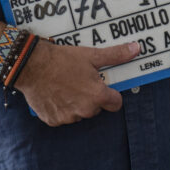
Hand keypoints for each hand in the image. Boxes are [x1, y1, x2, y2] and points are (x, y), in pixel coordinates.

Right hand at [14, 40, 139, 126]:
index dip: (111, 94)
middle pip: (96, 107)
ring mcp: (68, 117)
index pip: (115, 103)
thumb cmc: (63, 60)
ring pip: (80, 112)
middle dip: (92, 97)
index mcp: (97, 96)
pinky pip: (63, 116)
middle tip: (81, 80)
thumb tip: (136, 49)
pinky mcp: (53, 120)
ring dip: (77, 103)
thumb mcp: (92, 55)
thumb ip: (116, 55)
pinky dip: (61, 107)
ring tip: (67, 85)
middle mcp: (84, 111)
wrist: (32, 66)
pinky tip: (56, 93)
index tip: (103, 85)